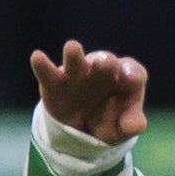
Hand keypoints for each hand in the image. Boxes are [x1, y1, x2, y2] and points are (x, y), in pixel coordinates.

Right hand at [30, 40, 151, 143]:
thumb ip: (130, 124)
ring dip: (75, 55)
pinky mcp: (55, 82)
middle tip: (105, 63)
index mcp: (126, 79)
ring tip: (72, 47)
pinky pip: (48, 72)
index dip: (132, 74)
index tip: (130, 79)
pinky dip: (43, 65)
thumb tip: (137, 126)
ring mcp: (78, 74)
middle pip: (106, 62)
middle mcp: (103, 71)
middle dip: (106, 62)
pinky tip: (37, 57)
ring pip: (77, 61)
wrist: (82, 128)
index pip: (133, 72)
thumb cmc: (109, 121)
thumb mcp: (121, 128)